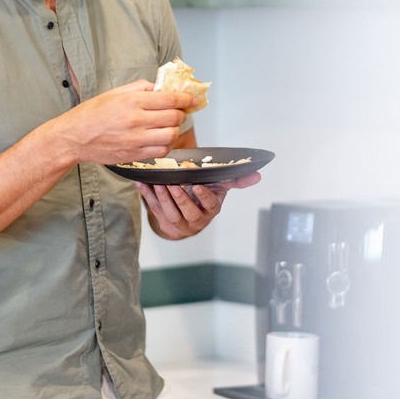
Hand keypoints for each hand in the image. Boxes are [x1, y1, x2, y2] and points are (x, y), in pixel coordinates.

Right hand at [60, 80, 196, 165]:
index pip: (170, 99)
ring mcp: (136, 140)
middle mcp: (136, 121)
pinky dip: (168, 144)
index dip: (186, 99)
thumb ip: (140, 88)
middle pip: (174, 117)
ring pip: (171, 136)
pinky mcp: (135, 155)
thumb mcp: (115, 93)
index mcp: (132, 101)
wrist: (74, 138)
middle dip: (182, 113)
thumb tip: (161, 87)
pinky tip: (163, 138)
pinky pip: (161, 151)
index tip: (191, 99)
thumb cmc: (91, 113)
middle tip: (181, 110)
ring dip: (176, 129)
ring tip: (171, 125)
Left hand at [135, 170, 260, 239]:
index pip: (210, 205)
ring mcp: (179, 223)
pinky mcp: (164, 222)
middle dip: (180, 199)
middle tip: (173, 185)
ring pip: (170, 214)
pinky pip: (154, 209)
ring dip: (163, 199)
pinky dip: (146, 196)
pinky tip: (142, 183)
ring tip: (159, 184)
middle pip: (188, 212)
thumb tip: (257, 175)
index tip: (197, 185)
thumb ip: (236, 180)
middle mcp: (196, 219)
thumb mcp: (220, 186)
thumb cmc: (204, 195)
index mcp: (211, 209)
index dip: (203, 196)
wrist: (187, 213)